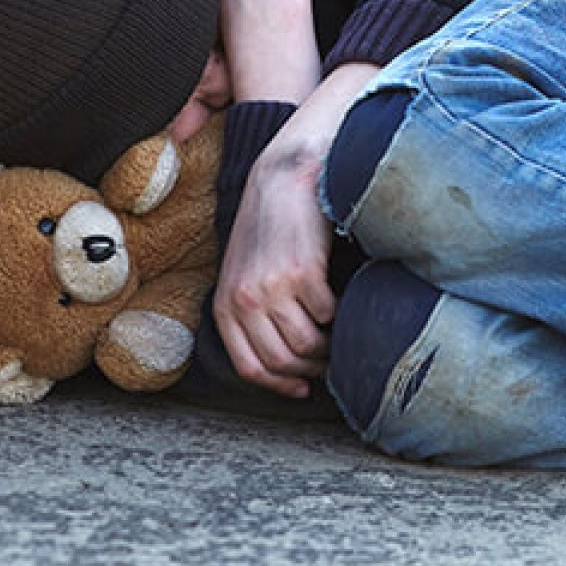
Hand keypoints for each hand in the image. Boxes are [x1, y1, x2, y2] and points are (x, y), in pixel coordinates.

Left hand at [213, 140, 335, 398]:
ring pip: (307, 345)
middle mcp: (245, 300)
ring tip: (338, 334)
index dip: (280, 385)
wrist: (284, 177)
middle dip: (310, 369)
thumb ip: (251, 313)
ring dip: (329, 346)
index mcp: (225, 304)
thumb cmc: (267, 226)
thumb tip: (282, 362)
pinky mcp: (303, 272)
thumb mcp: (244, 272)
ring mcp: (273, 287)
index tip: (303, 387)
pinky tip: (340, 301)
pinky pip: (328, 314)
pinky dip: (339, 314)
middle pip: (281, 361)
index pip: (250, 367)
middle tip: (329, 361)